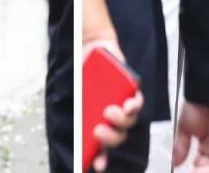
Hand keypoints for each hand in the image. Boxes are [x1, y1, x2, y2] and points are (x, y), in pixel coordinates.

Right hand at [80, 40, 142, 171]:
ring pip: (128, 122)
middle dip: (109, 138)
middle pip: (117, 136)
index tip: (97, 165)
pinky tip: (127, 104)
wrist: (92, 47)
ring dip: (121, 121)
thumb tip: (71, 119)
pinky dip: (134, 105)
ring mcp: (122, 104)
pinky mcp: (131, 91)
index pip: (100, 147)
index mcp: (96, 122)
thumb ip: (74, 104)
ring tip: (110, 112)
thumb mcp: (75, 91)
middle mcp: (111, 118)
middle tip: (98, 131)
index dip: (100, 158)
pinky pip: (137, 103)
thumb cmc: (82, 72)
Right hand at [172, 102, 208, 172]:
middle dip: (198, 172)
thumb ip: (181, 147)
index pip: (200, 162)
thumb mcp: (183, 128)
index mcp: (205, 141)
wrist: (208, 93)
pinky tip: (203, 171)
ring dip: (205, 172)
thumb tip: (175, 162)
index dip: (192, 171)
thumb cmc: (198, 104)